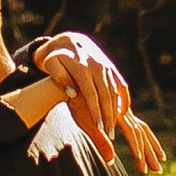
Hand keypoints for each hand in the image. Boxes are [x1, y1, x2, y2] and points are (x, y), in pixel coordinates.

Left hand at [31, 32, 129, 158]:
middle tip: (109, 134)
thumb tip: (72, 93)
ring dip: (116, 111)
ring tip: (115, 128)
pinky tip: (124, 113)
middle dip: (109, 116)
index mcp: (82, 66)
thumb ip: (59, 78)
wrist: (68, 41)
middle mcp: (97, 65)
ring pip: (115, 92)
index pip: (91, 94)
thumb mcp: (51, 64)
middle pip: (106, 95)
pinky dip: (124, 98)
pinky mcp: (112, 67)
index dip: (96, 111)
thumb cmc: (56, 58)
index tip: (99, 127)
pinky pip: (121, 85)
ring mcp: (107, 66)